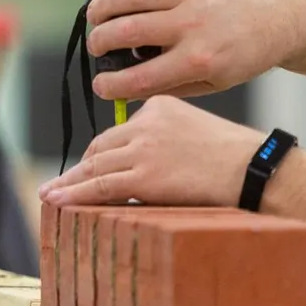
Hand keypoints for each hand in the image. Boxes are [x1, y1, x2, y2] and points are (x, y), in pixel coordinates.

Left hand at [38, 96, 263, 207]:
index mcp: (161, 106)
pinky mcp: (142, 177)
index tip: (95, 163)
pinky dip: (73, 194)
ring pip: (95, 167)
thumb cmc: (238, 157)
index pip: (123, 129)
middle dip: (83, 166)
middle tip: (64, 182)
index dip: (106, 151)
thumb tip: (157, 164)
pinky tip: (57, 200)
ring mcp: (142, 150)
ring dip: (70, 183)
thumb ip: (172, 138)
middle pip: (102, 146)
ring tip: (52, 194)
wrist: (253, 170)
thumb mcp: (201, 131)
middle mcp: (147, 123)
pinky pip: (99, 187)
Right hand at [83, 0, 300, 101]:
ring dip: (101, 8)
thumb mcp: (214, 83)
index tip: (100, 86)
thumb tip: (126, 88)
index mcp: (199, 59)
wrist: (276, 17)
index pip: (140, 78)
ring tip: (95, 19)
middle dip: (100, 44)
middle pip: (126, 32)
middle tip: (98, 49)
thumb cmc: (241, 56)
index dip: (111, 86)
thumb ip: (171, 86)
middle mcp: (192, 22)